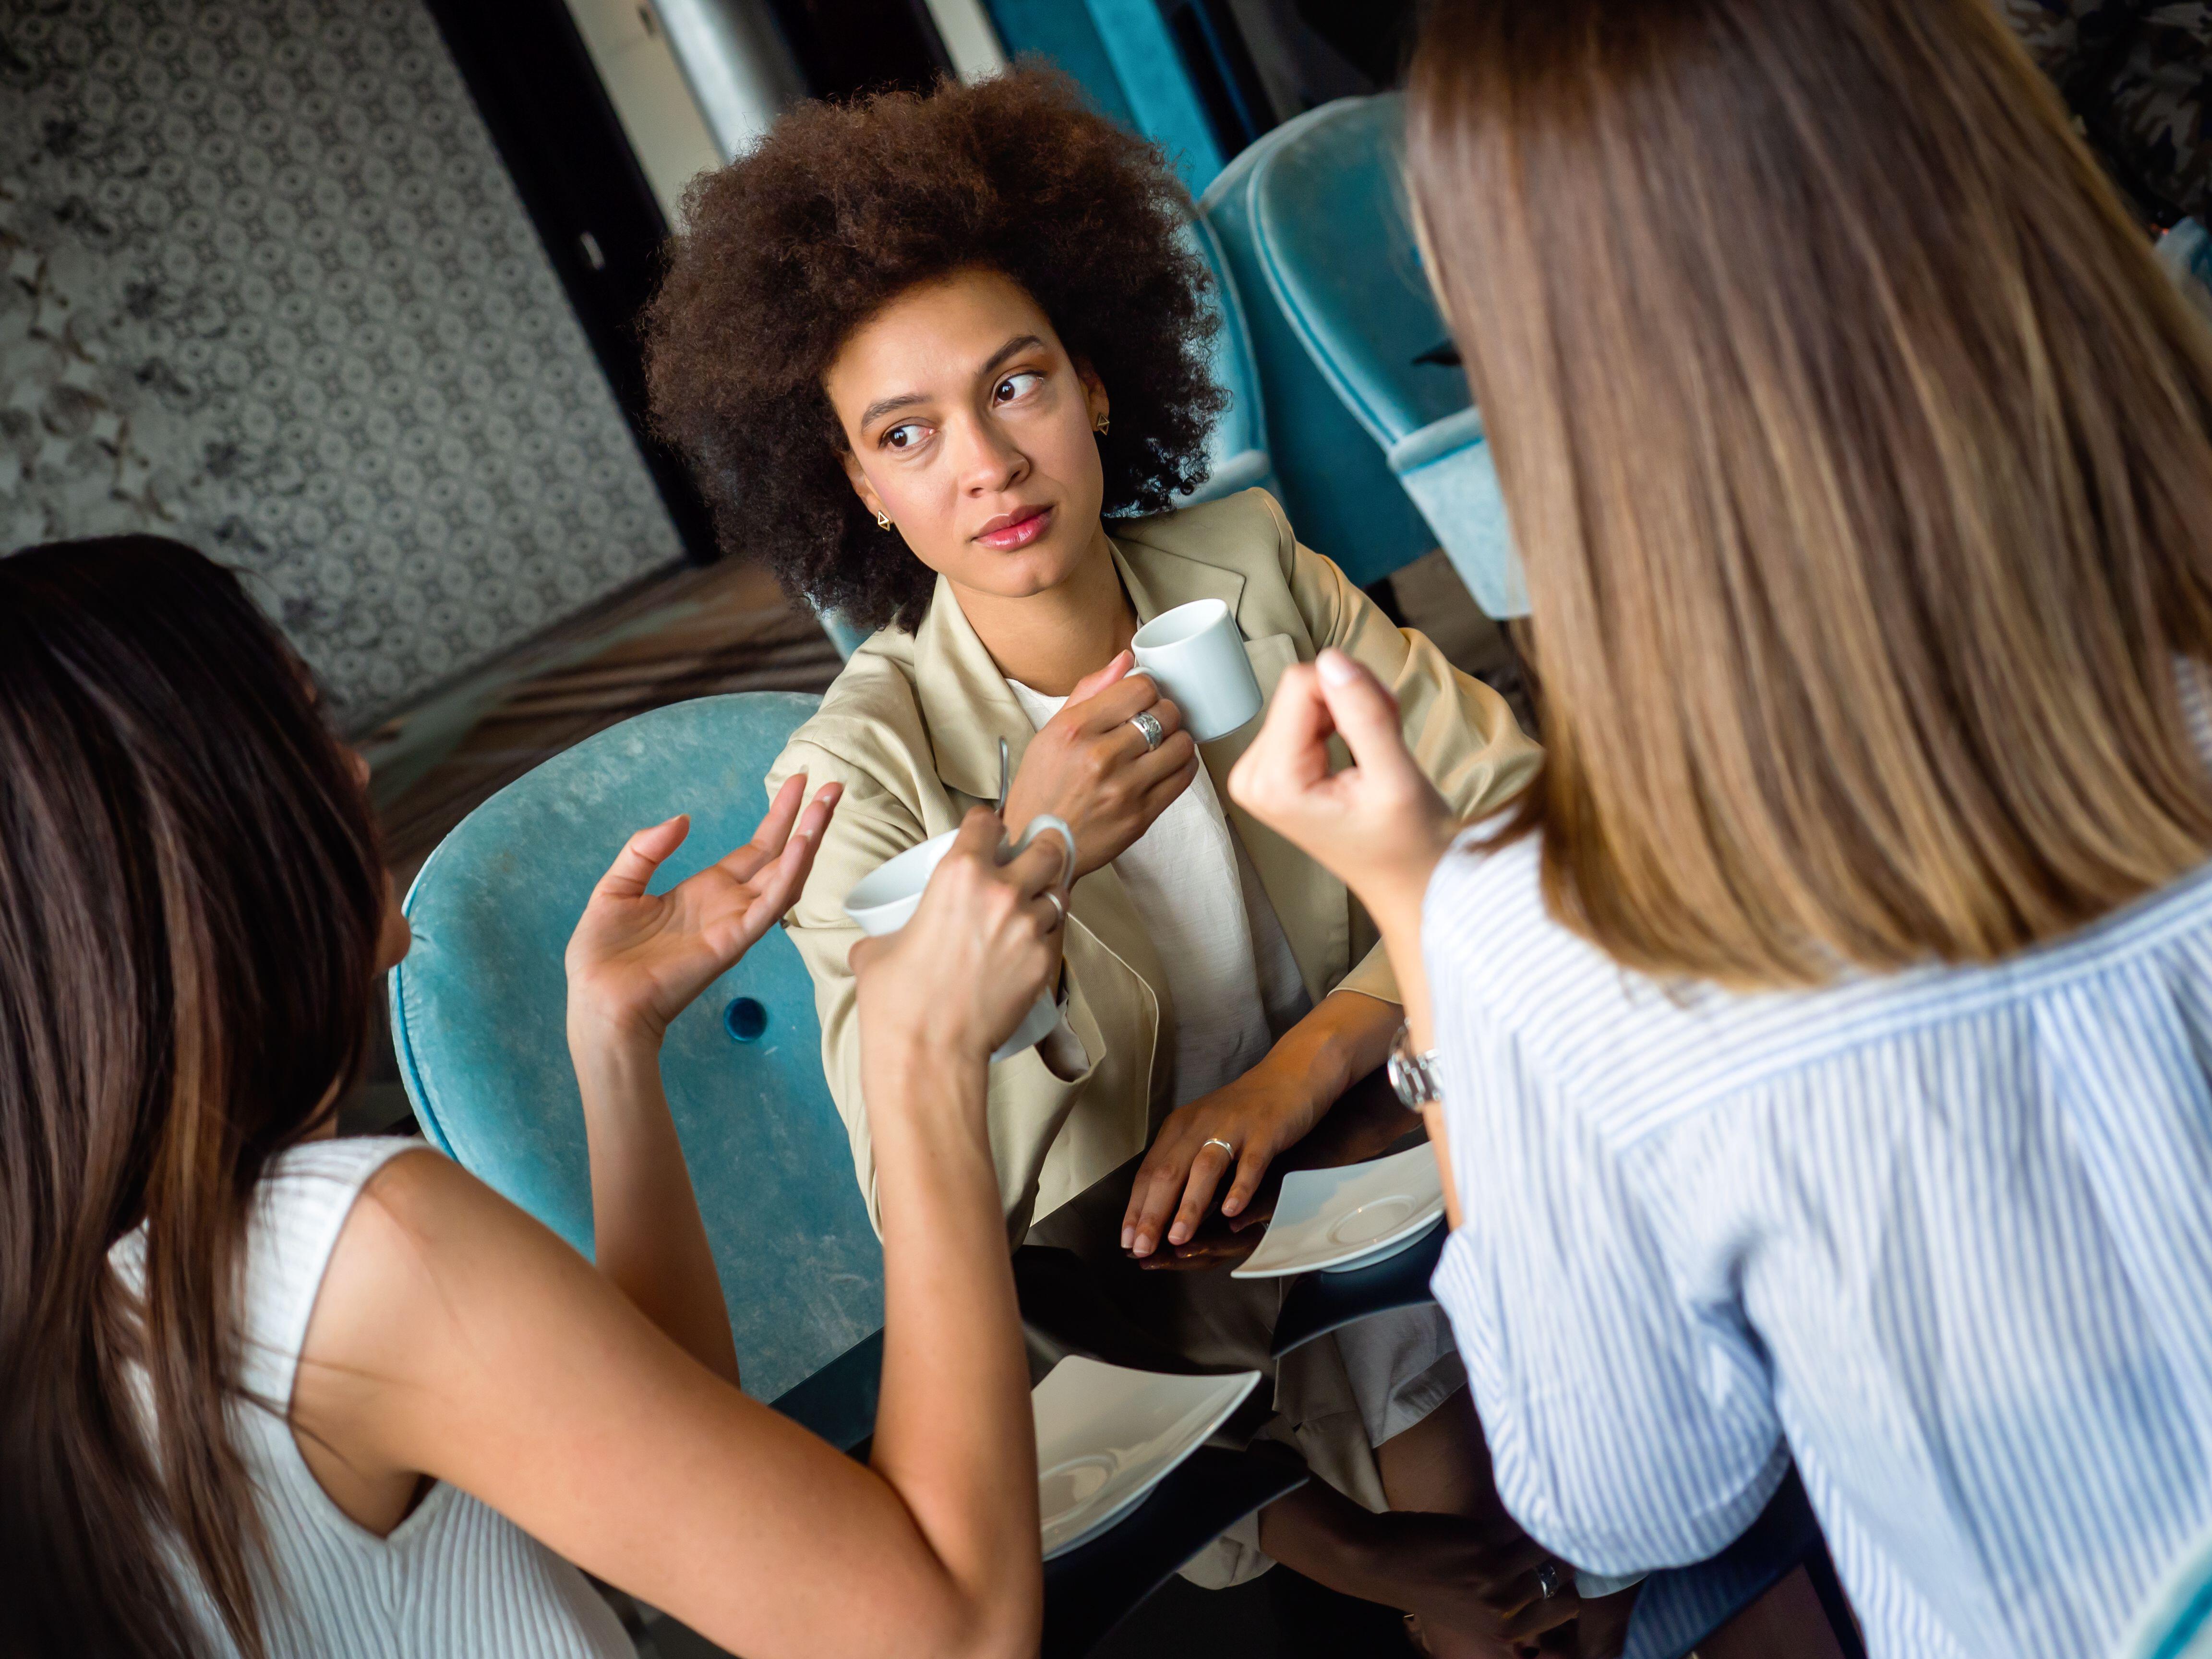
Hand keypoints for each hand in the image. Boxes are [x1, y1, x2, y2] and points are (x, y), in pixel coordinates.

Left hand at [565, 774, 840, 1048]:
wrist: (599, 1001)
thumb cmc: (603, 956)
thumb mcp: (617, 887)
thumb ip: (645, 851)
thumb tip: (682, 820)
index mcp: (706, 891)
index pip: (756, 849)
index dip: (780, 816)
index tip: (798, 783)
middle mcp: (730, 904)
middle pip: (781, 856)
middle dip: (809, 821)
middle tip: (834, 786)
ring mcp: (735, 922)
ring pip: (786, 876)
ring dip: (809, 840)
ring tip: (827, 805)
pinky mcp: (732, 941)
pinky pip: (769, 905)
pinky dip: (788, 875)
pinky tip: (801, 846)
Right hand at [851, 807, 1072, 1068]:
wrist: (929, 1052)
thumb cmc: (897, 1001)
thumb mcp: (878, 947)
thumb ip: (891, 925)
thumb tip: (888, 932)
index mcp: (959, 874)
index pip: (987, 822)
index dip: (986, 824)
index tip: (987, 832)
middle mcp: (1002, 892)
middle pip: (1045, 848)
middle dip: (1040, 847)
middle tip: (1031, 856)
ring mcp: (1029, 928)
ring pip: (1059, 892)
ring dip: (1048, 893)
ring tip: (1034, 903)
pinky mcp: (1044, 962)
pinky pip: (1056, 935)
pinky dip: (1047, 933)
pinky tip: (1031, 942)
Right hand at [1002, 649, 1198, 879]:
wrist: (1038, 846)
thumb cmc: (1041, 789)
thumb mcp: (1050, 733)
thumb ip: (1090, 692)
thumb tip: (1126, 660)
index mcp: (1075, 729)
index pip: (1140, 688)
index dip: (1147, 689)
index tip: (1143, 699)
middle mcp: (1100, 757)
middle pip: (1165, 712)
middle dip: (1164, 712)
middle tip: (1155, 721)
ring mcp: (1124, 788)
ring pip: (1181, 743)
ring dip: (1177, 738)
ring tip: (1163, 743)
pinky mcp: (1141, 816)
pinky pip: (1184, 777)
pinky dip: (1183, 764)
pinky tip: (1168, 764)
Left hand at [1121, 1066, 1325, 1256]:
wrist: (1288, 1076)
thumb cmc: (1242, 1112)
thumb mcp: (1203, 1131)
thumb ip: (1184, 1163)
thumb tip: (1158, 1210)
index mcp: (1180, 1128)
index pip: (1149, 1172)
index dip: (1136, 1208)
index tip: (1126, 1241)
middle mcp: (1200, 1126)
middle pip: (1169, 1172)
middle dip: (1153, 1214)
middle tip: (1142, 1248)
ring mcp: (1233, 1128)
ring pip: (1205, 1169)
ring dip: (1190, 1206)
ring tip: (1178, 1238)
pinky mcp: (1265, 1132)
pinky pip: (1250, 1163)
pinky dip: (1239, 1188)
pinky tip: (1232, 1213)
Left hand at [1227, 648, 1455, 935]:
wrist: (1407, 881)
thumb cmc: (1407, 843)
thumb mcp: (1395, 778)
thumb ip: (1364, 715)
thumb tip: (1333, 658)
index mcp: (1274, 783)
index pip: (1301, 685)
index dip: (1354, 690)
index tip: (1385, 721)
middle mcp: (1252, 777)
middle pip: (1300, 689)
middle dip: (1351, 703)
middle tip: (1386, 743)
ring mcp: (1258, 774)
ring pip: (1306, 696)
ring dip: (1351, 713)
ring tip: (1378, 754)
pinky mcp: (1272, 768)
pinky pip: (1305, 712)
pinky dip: (1343, 722)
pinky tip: (1364, 755)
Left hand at [1371, 1510, 1583, 1651]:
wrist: (1376, 1561)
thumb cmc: (1422, 1583)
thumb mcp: (1470, 1613)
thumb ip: (1508, 1611)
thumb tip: (1549, 1591)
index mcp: (1502, 1633)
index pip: (1566, 1609)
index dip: (1573, 1585)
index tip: (1572, 1565)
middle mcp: (1503, 1611)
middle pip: (1564, 1580)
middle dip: (1569, 1555)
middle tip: (1568, 1535)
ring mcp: (1494, 1579)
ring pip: (1548, 1549)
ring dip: (1551, 1526)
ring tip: (1555, 1509)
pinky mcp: (1482, 1544)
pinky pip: (1521, 1525)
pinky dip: (1525, 1508)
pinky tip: (1526, 1493)